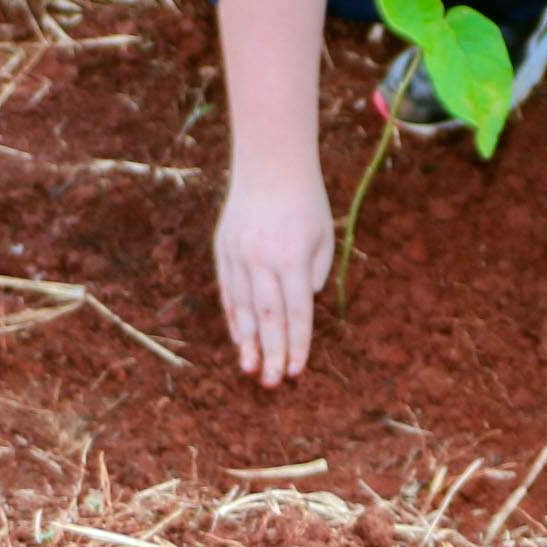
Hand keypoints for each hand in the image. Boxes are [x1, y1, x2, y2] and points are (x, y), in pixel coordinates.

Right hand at [215, 156, 333, 386]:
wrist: (269, 163)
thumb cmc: (306, 201)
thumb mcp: (323, 235)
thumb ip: (316, 274)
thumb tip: (300, 309)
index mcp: (292, 256)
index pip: (296, 311)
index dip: (297, 343)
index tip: (297, 370)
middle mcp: (262, 258)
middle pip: (267, 316)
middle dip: (271, 352)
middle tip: (272, 384)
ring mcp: (237, 254)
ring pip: (241, 307)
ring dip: (246, 341)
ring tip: (250, 368)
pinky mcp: (222, 249)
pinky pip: (228, 290)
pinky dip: (232, 316)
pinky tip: (238, 337)